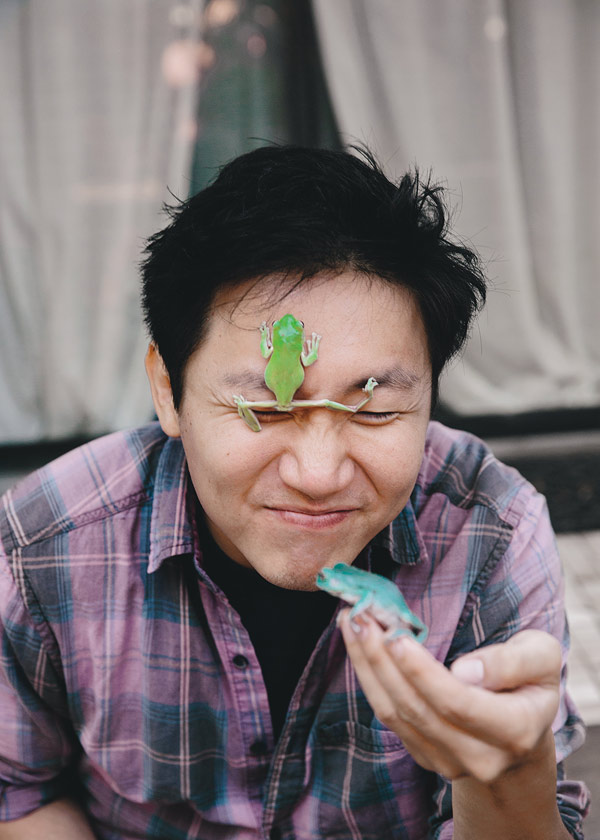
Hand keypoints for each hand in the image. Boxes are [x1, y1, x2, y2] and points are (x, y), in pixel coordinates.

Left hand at [338, 612, 561, 783]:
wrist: (524, 730)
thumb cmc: (532, 682)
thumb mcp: (541, 659)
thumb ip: (513, 662)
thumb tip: (464, 671)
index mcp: (514, 731)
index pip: (457, 704)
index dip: (422, 672)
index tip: (395, 636)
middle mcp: (479, 758)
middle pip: (417, 709)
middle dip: (382, 660)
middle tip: (360, 615)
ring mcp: (448, 763)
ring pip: (395, 714)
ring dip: (367, 665)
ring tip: (351, 622)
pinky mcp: (425, 756)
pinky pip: (389, 718)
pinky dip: (370, 678)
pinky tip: (359, 644)